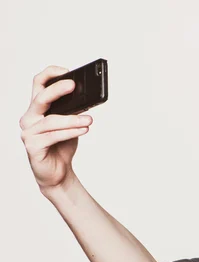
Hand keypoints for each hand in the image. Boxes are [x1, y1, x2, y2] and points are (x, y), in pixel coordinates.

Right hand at [19, 66, 92, 192]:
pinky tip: (83, 130)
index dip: (50, 74)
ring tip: (89, 119)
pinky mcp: (32, 146)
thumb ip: (72, 112)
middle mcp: (29, 118)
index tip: (67, 71)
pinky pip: (52, 136)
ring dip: (72, 119)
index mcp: (36, 109)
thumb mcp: (70, 125)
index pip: (38, 84)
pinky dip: (70, 132)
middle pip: (41, 98)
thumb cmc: (62, 147)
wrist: (58, 173)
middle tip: (74, 86)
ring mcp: (28, 132)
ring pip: (50, 120)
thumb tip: (87, 98)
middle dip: (58, 90)